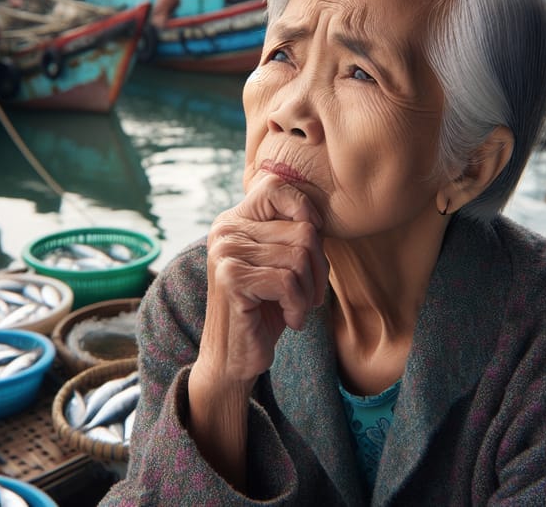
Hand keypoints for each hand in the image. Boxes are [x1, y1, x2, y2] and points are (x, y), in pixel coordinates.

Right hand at [198, 172, 327, 386]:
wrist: (234, 358)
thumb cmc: (265, 309)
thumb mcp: (280, 265)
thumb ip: (292, 234)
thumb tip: (320, 217)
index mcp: (234, 221)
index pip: (275, 187)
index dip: (304, 210)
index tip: (311, 248)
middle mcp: (225, 230)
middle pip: (302, 230)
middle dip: (317, 268)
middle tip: (308, 294)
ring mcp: (226, 253)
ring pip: (299, 257)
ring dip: (309, 291)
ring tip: (297, 306)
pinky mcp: (232, 279)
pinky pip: (289, 282)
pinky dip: (298, 306)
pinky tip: (290, 319)